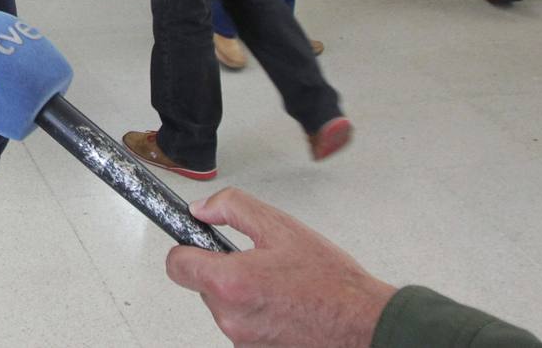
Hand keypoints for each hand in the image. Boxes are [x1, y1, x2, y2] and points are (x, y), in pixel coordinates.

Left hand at [165, 188, 396, 347]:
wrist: (363, 323)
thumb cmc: (332, 282)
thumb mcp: (280, 226)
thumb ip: (232, 208)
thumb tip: (203, 210)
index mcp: (232, 282)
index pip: (177, 265)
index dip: (186, 246)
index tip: (196, 239)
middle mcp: (231, 317)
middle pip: (201, 284)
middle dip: (220, 267)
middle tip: (253, 257)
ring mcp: (242, 339)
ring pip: (222, 304)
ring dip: (239, 289)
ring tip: (276, 280)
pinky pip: (241, 322)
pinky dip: (254, 309)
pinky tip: (281, 299)